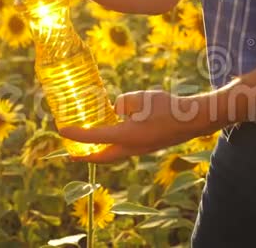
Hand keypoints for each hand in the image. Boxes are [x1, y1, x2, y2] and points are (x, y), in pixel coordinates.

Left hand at [59, 90, 215, 162]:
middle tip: (71, 154)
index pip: (94, 138)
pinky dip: (113, 145)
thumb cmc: (168, 108)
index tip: (61, 131)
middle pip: (102, 157)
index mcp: (127, 136)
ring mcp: (140, 150)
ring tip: (88, 145)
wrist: (193, 121)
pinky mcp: (147, 147)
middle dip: (85, 157)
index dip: (76, 134)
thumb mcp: (141, 98)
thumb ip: (124, 104)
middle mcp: (131, 148)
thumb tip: (117, 110)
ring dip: (100, 152)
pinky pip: (124, 149)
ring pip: (114, 154)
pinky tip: (112, 134)